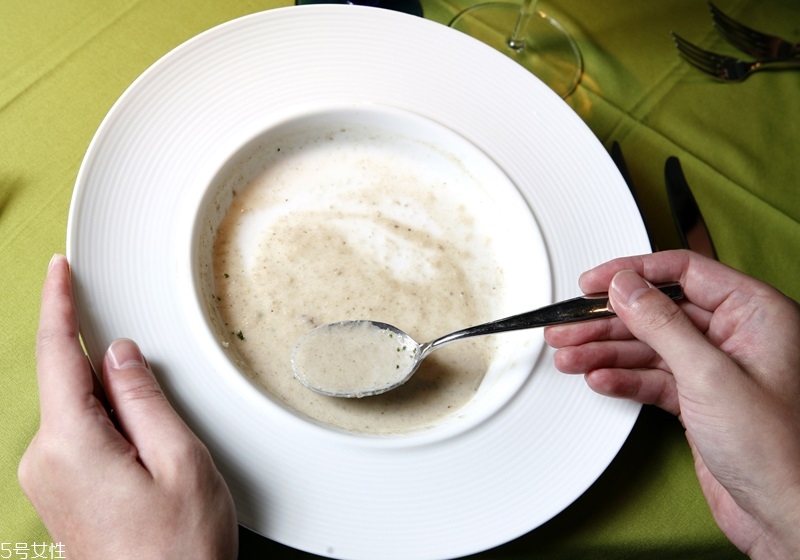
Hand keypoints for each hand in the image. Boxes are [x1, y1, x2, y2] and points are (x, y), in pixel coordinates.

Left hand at [19, 255, 237, 558]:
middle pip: (74, 384)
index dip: (58, 305)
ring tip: (162, 459)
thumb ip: (144, 399)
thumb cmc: (178, 551)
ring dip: (121, 411)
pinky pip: (81, 437)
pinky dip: (112, 430)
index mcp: (72, 445)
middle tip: (162, 421)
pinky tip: (145, 464)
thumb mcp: (179, 461)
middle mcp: (46, 461)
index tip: (58, 271)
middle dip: (115, 377)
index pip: (57, 355)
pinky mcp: (59, 492)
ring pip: (81, 412)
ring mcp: (49, 481)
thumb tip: (121, 354)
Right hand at [544, 250, 799, 558]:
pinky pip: (653, 378)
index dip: (633, 273)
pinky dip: (624, 378)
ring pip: (650, 346)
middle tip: (569, 327)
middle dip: (608, 322)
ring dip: (606, 352)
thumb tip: (626, 287)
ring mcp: (717, 369)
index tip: (593, 283)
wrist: (786, 517)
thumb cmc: (779, 453)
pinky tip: (600, 379)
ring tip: (570, 355)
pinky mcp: (701, 401)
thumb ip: (662, 324)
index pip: (683, 272)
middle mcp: (736, 336)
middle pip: (658, 312)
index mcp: (755, 314)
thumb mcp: (710, 375)